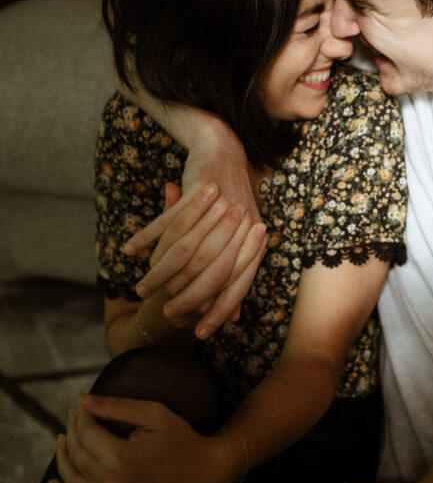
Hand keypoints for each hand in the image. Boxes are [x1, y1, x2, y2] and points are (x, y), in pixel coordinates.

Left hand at [47, 394, 226, 482]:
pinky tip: (54, 482)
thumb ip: (116, 406)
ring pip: (73, 480)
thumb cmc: (180, 438)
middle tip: (75, 416)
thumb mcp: (154, 413)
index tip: (82, 405)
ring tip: (63, 439)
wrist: (202, 474)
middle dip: (72, 430)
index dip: (81, 415)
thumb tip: (82, 401)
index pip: (86, 432)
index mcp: (120, 458)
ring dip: (63, 458)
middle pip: (77, 454)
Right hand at [134, 183, 266, 338]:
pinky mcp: (197, 190)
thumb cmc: (230, 201)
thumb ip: (234, 276)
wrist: (223, 150)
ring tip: (142, 289)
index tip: (202, 333)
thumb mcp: (238, 238)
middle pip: (210, 271)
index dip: (220, 310)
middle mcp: (240, 225)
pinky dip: (146, 237)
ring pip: (185, 249)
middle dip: (188, 296)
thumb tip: (234, 316)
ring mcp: (219, 207)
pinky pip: (168, 221)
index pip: (237, 284)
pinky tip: (129, 251)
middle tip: (167, 314)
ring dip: (160, 272)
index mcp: (253, 239)